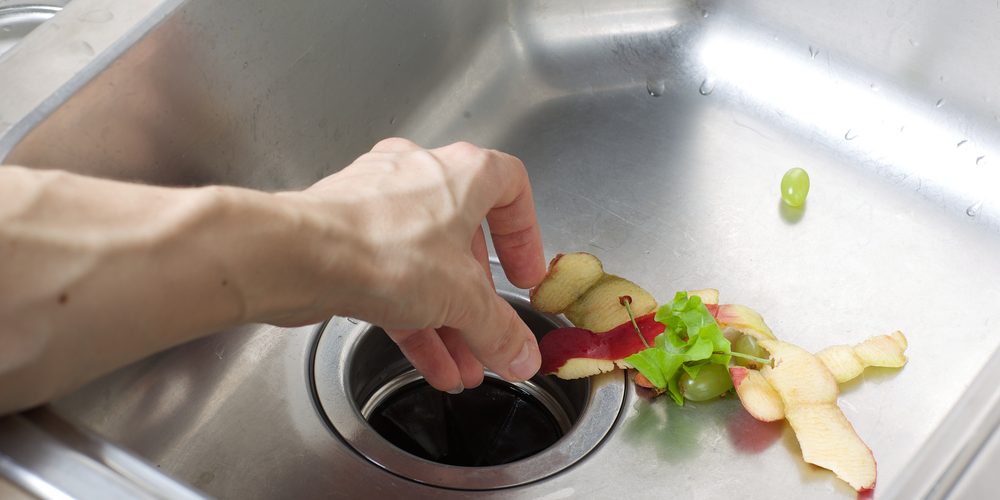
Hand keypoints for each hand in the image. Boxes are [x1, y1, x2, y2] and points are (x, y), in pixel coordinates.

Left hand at [277, 138, 545, 392]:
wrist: (297, 256)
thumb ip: (499, 330)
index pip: (511, 187)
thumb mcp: (463, 299)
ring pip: (426, 267)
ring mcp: (379, 207)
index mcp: (459, 173)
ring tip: (464, 367)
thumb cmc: (382, 248)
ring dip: (449, 321)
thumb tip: (522, 355)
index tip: (524, 275)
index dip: (525, 235)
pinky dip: (415, 320)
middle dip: (480, 302)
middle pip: (464, 243)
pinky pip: (393, 280)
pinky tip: (431, 365)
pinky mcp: (348, 238)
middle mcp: (419, 179)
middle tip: (492, 339)